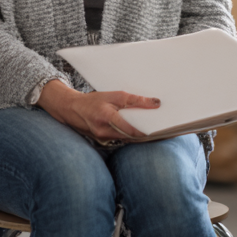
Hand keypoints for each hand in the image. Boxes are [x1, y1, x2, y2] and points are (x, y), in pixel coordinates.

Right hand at [37, 79, 158, 142]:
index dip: (145, 131)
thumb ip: (133, 100)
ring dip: (141, 136)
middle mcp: (104, 131)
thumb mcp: (113, 95)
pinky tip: (143, 132)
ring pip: (128, 139)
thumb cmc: (93, 100)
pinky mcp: (104, 141)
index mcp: (107, 117)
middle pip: (132, 136)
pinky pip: (122, 140)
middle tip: (164, 131)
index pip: (130, 128)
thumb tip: (155, 102)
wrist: (72, 109)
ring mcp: (103, 138)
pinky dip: (132, 136)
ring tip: (157, 130)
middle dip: (147, 134)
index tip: (161, 129)